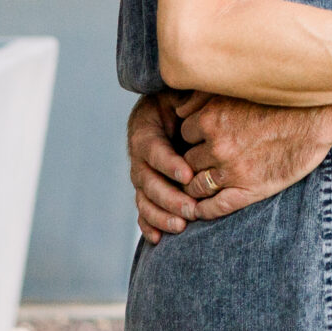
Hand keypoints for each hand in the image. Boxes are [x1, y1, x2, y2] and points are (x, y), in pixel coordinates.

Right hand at [129, 93, 201, 242]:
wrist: (170, 112)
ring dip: (160, 214)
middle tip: (191, 208)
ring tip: (181, 226)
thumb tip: (192, 101)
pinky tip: (159, 238)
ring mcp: (141, 175)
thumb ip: (188, 96)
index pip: (153, 149)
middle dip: (168, 196)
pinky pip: (143, 210)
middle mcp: (139, 156)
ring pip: (144, 198)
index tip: (188, 174)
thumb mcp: (183, 92)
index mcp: (145, 130)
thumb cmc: (182, 101)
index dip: (168, 163)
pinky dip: (149, 225)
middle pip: (147, 180)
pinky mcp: (147, 190)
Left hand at [173, 94, 331, 216]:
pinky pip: (216, 207)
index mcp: (211, 119)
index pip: (184, 134)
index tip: (200, 141)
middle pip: (187, 161)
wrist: (319, 117)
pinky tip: (201, 211)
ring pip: (196, 185)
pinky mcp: (250, 190)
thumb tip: (179, 109)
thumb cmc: (281, 99)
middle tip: (199, 164)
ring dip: (195, 187)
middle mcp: (217, 146)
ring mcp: (232, 170)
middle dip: (192, 162)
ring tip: (198, 188)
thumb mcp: (238, 89)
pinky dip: (204, 211)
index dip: (193, 138)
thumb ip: (203, 97)